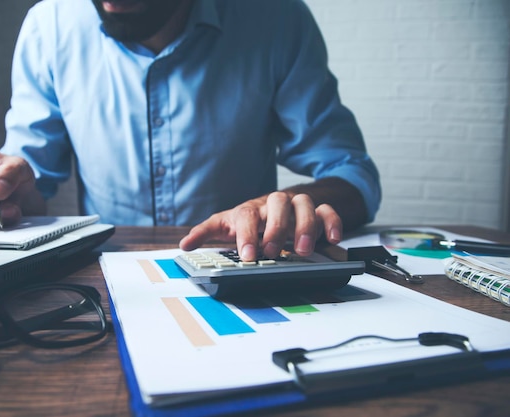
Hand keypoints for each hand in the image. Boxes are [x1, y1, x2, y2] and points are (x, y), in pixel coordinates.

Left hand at [179, 191, 342, 260]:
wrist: (276, 207)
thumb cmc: (250, 220)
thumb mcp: (226, 225)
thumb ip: (206, 234)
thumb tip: (184, 245)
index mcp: (250, 209)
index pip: (247, 215)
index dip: (247, 234)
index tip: (249, 255)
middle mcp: (274, 204)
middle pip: (278, 204)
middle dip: (277, 228)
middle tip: (274, 252)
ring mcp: (296, 205)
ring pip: (304, 204)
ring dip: (305, 226)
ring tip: (302, 250)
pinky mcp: (316, 210)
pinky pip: (327, 210)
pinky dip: (332, 222)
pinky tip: (333, 239)